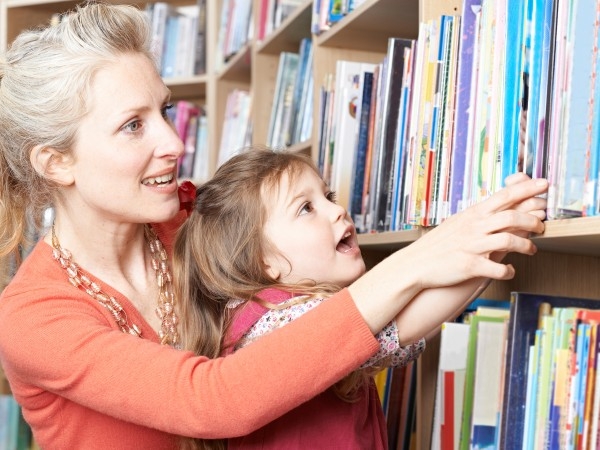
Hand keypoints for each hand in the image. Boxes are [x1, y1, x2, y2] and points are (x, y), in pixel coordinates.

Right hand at [398, 176, 547, 288]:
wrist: (416, 264)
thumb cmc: (438, 245)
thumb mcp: (458, 223)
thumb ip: (479, 216)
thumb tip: (499, 208)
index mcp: (473, 214)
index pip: (504, 195)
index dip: (527, 188)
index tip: (544, 184)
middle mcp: (474, 227)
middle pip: (512, 217)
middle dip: (534, 221)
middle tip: (542, 226)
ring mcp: (472, 246)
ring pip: (509, 241)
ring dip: (526, 246)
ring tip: (531, 249)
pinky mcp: (470, 266)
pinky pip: (498, 269)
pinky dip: (509, 271)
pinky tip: (510, 271)